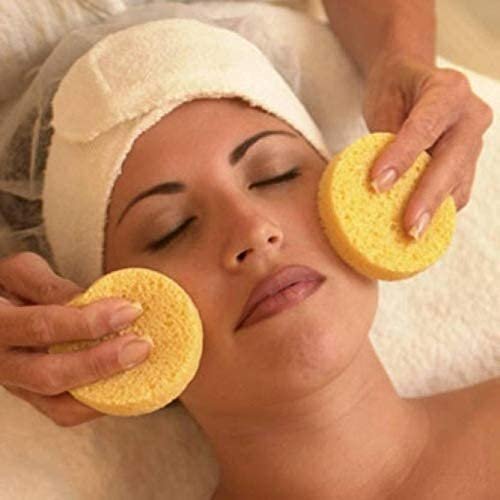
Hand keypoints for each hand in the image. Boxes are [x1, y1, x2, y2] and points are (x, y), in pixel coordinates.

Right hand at [0, 252, 146, 426]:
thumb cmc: (12, 288)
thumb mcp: (24, 273)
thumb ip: (53, 287)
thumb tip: (90, 301)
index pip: (42, 327)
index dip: (89, 322)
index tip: (129, 310)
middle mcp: (1, 363)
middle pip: (49, 374)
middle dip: (102, 362)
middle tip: (140, 345)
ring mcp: (17, 386)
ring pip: (59, 404)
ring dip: (105, 386)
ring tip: (139, 364)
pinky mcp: (34, 399)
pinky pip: (66, 412)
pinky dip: (100, 402)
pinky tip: (128, 382)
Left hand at [362, 54, 493, 238]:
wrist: (414, 80)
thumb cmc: (395, 88)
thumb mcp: (383, 101)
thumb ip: (385, 137)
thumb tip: (378, 182)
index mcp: (448, 90)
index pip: (423, 127)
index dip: (401, 157)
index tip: (377, 184)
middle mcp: (470, 115)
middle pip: (451, 161)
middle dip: (428, 197)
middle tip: (409, 227)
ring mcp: (474, 141)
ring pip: (459, 181)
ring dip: (436, 212)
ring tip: (413, 237)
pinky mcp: (469, 163)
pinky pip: (458, 191)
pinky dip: (440, 211)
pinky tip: (422, 229)